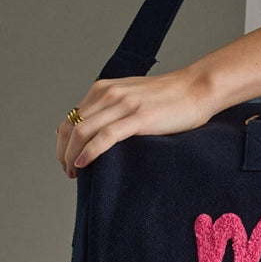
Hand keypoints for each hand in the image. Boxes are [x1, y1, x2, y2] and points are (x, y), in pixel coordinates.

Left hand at [55, 67, 212, 178]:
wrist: (198, 88)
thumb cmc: (169, 97)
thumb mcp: (132, 96)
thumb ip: (112, 108)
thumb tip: (93, 131)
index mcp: (104, 89)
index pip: (70, 118)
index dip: (62, 142)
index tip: (67, 160)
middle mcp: (109, 94)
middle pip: (70, 127)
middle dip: (63, 152)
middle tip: (69, 171)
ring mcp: (123, 105)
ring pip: (81, 132)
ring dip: (71, 156)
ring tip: (74, 172)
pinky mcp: (139, 117)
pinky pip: (105, 137)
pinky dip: (89, 152)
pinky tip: (84, 164)